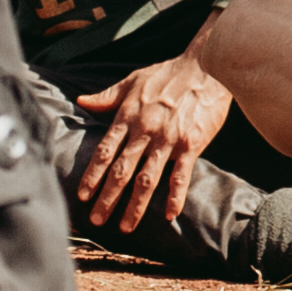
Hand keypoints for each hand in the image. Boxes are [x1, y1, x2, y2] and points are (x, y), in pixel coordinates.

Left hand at [70, 49, 231, 232]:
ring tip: (126, 227)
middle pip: (122, 170)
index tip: (83, 196)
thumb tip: (81, 101)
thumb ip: (107, 96)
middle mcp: (145, 131)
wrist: (210, 64)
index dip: (92, 175)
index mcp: (128, 116)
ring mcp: (169, 139)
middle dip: (108, 197)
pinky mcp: (192, 143)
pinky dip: (175, 195)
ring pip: (147, 178)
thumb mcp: (134, 80)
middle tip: (97, 220)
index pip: (105, 151)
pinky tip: (170, 214)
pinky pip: (181, 174)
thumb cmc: (169, 73)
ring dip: (135, 205)